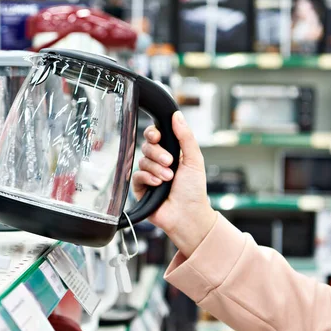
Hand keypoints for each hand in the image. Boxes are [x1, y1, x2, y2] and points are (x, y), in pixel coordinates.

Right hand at [132, 111, 216, 257]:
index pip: (155, 135)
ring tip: (168, 179)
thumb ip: (186, 136)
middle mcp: (158, 162)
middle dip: (158, 153)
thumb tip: (177, 115)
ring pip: (142, 161)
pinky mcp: (140, 188)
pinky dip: (148, 178)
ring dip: (157, 169)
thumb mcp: (194, 159)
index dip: (153, 133)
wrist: (188, 215)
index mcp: (171, 152)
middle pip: (147, 146)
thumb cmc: (194, 190)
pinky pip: (137, 176)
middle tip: (170, 162)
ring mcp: (148, 175)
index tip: (158, 136)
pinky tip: (158, 184)